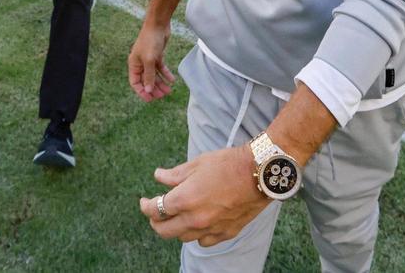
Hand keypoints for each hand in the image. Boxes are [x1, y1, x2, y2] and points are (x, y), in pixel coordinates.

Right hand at [128, 21, 174, 101]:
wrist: (158, 25)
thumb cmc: (150, 40)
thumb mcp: (149, 60)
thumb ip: (149, 75)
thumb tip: (148, 90)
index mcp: (134, 65)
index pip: (135, 83)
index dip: (142, 92)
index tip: (150, 99)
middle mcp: (140, 63)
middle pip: (146, 80)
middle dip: (153, 89)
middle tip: (162, 96)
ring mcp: (149, 60)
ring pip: (154, 75)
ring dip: (161, 83)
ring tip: (169, 91)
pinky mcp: (157, 56)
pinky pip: (161, 68)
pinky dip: (166, 74)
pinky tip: (172, 80)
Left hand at [139, 146, 269, 246]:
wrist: (260, 172)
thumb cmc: (229, 163)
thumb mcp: (198, 163)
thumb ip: (175, 174)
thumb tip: (158, 177)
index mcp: (185, 199)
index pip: (155, 209)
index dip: (145, 206)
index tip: (144, 201)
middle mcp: (195, 219)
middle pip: (164, 231)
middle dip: (156, 221)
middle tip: (157, 212)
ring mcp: (211, 228)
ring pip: (183, 237)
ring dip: (177, 227)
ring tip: (179, 215)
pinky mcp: (226, 233)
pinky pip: (204, 241)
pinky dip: (197, 234)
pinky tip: (199, 223)